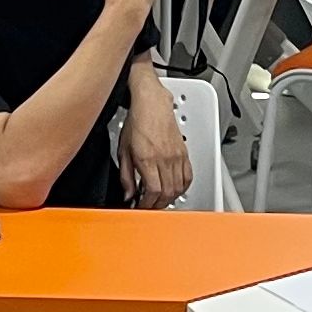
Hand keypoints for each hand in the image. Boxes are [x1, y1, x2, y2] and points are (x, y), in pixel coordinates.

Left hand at [120, 87, 189, 207]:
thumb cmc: (137, 122)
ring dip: (170, 198)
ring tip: (160, 199)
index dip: (147, 204)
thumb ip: (125, 176)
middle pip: (167, 193)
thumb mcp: (123, 151)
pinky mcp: (184, 152)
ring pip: (179, 187)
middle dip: (158, 204)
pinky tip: (175, 188)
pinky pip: (188, 176)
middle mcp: (165, 159)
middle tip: (149, 206)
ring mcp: (177, 156)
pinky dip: (182, 187)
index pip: (153, 191)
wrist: (152, 104)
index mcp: (148, 159)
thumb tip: (128, 194)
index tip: (141, 206)